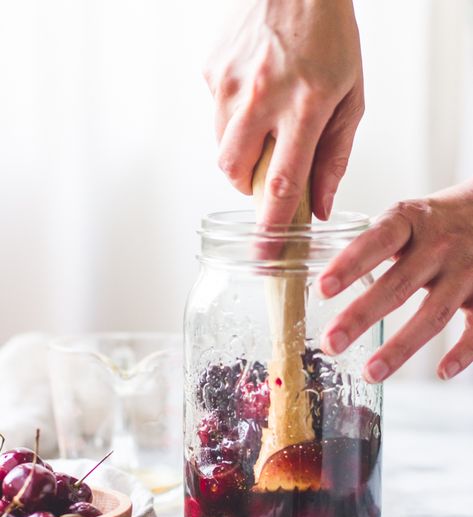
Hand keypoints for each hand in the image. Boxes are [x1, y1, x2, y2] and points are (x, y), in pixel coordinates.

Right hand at [204, 0, 363, 223]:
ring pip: (222, 148)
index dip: (271, 225)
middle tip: (270, 167)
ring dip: (242, 152)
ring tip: (266, 120)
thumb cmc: (329, 38)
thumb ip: (335, 157)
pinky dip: (234, 120)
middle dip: (250, 186)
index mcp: (306, 104)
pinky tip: (254, 92)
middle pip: (236, 173)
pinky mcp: (211, 72)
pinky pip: (216, 117)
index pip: (282, 182)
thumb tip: (319, 206)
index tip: (263, 255)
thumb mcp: (350, 98)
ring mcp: (230, 82)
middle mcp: (262, 95)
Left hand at [317, 180, 472, 381]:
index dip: (349, 265)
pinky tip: (441, 373)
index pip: (376, 241)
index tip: (321, 290)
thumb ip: (372, 242)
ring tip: (370, 374)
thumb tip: (318, 271)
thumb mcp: (406, 217)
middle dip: (361, 317)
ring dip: (401, 348)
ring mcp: (467, 271)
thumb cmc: (436, 221)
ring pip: (433, 315)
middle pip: (398, 285)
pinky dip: (463, 353)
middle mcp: (439, 246)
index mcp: (411, 221)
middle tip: (330, 344)